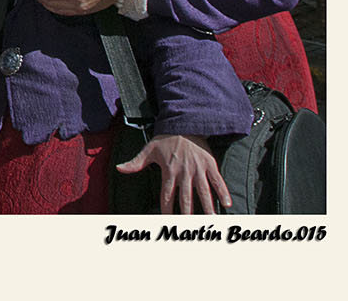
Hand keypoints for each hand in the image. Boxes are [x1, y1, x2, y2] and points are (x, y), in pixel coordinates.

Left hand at [116, 133, 231, 213]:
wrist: (184, 124)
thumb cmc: (165, 139)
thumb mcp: (148, 150)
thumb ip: (135, 163)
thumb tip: (119, 169)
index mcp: (169, 171)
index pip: (167, 194)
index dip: (166, 208)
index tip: (167, 219)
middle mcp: (184, 172)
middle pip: (186, 196)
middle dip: (187, 211)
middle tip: (190, 224)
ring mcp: (198, 169)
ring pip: (204, 191)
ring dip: (208, 205)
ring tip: (210, 219)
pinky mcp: (210, 164)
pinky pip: (218, 180)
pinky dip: (223, 191)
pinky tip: (227, 204)